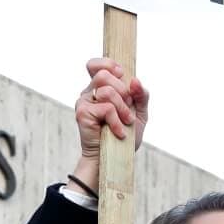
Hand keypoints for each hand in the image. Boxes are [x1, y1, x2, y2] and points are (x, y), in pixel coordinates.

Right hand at [70, 57, 147, 191]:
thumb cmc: (125, 135)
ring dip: (123, 108)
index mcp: (100, 88)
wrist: (115, 158)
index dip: (109, 64)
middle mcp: (89, 92)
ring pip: (107, 91)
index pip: (96, 64)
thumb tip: (135, 81)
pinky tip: (119, 132)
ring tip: (126, 122)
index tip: (122, 75)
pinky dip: (117, 121)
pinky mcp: (82, 114)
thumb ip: (141, 95)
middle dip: (123, 91)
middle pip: (104, 74)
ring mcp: (84, 102)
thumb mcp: (140, 112)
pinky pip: (106, 108)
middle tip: (128, 108)